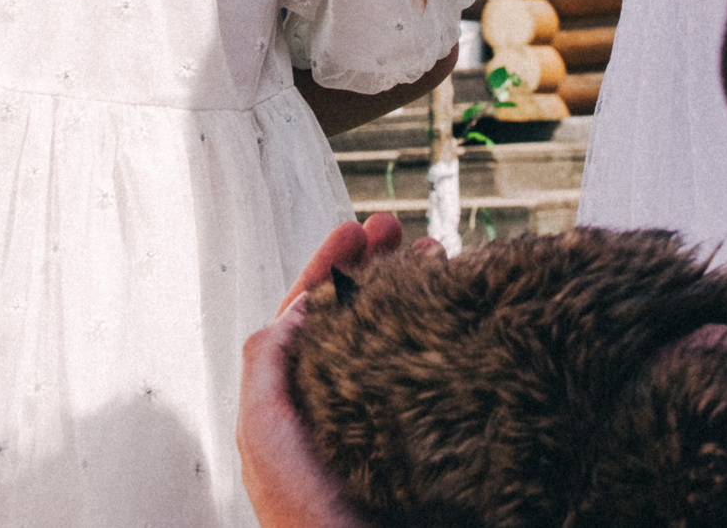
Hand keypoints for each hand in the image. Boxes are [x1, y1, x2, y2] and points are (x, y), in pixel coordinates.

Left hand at [238, 214, 437, 527]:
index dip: (328, 269)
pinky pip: (435, 370)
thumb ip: (266, 369)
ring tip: (438, 252)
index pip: (310, 317)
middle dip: (375, 266)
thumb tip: (294, 311)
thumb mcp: (265, 438)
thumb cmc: (306, 518)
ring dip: (412, 289)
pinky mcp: (427, 435)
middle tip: (401, 228)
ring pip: (398, 335)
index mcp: (299, 402)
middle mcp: (341, 403)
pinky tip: (460, 310)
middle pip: (357, 315)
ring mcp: (385, 417)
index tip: (357, 230)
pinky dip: (445, 333)